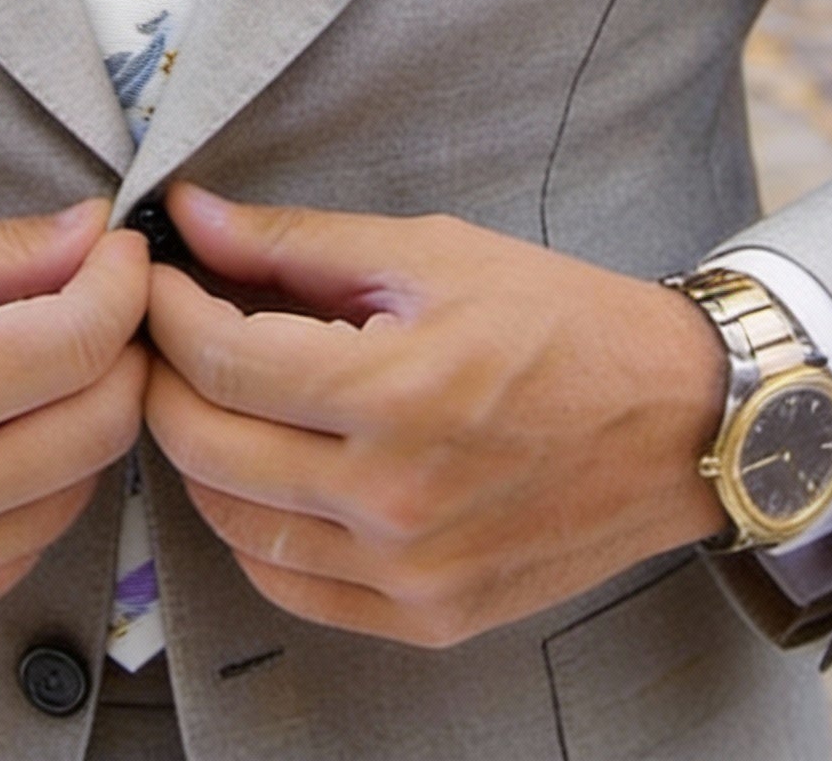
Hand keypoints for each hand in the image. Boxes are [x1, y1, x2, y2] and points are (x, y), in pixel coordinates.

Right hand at [0, 201, 149, 642]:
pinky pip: (23, 548)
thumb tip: (92, 235)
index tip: (120, 254)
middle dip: (119, 349)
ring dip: (79, 419)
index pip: (86, 341)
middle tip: (94, 301)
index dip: (123, 282)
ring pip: (77, 491)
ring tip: (34, 365)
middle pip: (103, 424)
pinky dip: (33, 486)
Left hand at [142, 184, 728, 648]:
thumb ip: (296, 242)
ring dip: (199, 454)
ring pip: (233, 524)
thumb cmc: (559, 321)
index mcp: (396, 392)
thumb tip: (191, 216)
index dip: (164, 310)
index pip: (218, 360)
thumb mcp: (429, 253)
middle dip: (162, 378)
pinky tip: (264, 471)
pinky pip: (290, 585)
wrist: (677, 421)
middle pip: (205, 446)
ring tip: (211, 394)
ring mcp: (411, 572)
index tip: (153, 277)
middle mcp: (396, 498)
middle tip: (166, 332)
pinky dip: (253, 528)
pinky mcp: (429, 616)